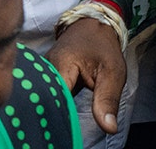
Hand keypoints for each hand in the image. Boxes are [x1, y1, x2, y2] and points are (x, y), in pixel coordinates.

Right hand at [48, 18, 125, 133]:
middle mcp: (45, 65)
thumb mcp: (113, 74)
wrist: (93, 25)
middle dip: (52, 113)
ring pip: (42, 92)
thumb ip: (107, 101)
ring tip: (54, 122)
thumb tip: (109, 129)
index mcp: (61, 64)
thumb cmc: (104, 48)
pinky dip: (51, 99)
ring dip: (50, 106)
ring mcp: (42, 68)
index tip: (64, 129)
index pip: (53, 95)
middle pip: (43, 95)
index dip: (59, 113)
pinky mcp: (44, 71)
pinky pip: (44, 88)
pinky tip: (54, 110)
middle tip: (61, 129)